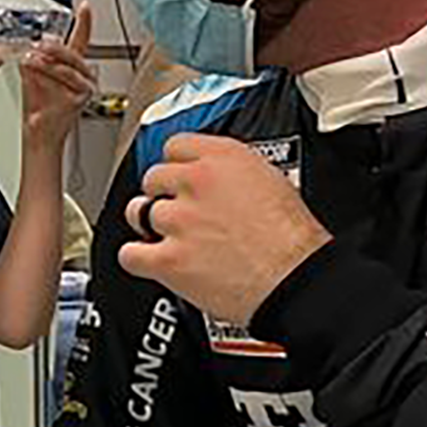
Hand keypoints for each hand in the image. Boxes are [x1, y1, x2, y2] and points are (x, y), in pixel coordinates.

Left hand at [22, 1, 96, 147]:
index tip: (85, 7)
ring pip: (68, 63)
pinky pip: (67, 77)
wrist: (39, 130)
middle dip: (53, 47)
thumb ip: (33, 57)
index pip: (80, 39)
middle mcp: (83, 74)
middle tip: (38, 43)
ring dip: (48, 60)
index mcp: (73, 66)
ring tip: (32, 58)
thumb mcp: (33, 74)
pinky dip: (51, 72)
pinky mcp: (83, 95)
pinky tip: (38, 68)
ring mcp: (86, 85)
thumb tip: (28, 43)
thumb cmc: (38, 106)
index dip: (84, 23)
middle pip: (72, 51)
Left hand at [118, 134, 330, 325]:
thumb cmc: (294, 241)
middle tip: (179, 213)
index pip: (175, 145)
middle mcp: (197, 182)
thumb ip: (233, 171)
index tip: (180, 178)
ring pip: (139, 212)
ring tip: (168, 237)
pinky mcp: (168, 259)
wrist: (296, 281)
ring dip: (149, 225)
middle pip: (153, 177)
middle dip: (164, 195)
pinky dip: (139, 259)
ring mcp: (179, 220)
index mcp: (224, 158)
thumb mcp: (272, 181)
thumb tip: (217, 178)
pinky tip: (153, 261)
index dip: (177, 165)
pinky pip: (130, 254)